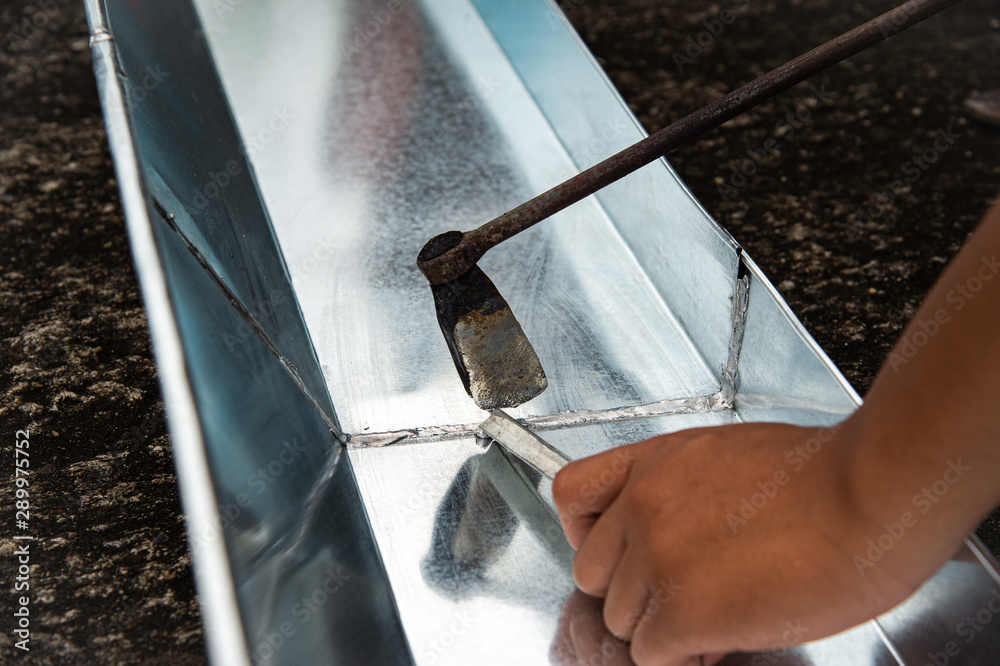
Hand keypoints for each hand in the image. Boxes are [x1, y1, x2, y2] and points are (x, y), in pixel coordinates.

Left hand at [551, 421, 949, 664]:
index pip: (573, 494)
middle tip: (677, 598)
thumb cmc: (825, 475)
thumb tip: (681, 536)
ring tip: (712, 620)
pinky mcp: (681, 610)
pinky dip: (680, 658)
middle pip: (593, 572)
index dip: (587, 531)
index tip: (612, 550)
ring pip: (621, 619)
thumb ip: (685, 491)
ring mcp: (656, 559)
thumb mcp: (730, 456)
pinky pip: (650, 654)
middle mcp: (643, 507)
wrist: (867, 494)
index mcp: (654, 464)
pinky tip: (718, 642)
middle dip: (631, 591)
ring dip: (661, 628)